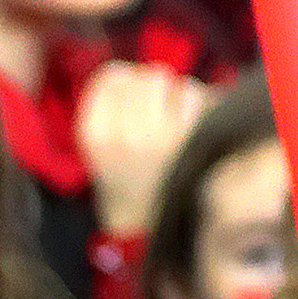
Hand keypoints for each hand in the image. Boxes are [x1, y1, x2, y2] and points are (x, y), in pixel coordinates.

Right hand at [76, 62, 214, 242]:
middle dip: (156, 89)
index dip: (127, 81)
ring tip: (176, 124)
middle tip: (157, 114)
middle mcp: (123, 133)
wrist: (146, 226)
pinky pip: (198, 98)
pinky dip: (203, 107)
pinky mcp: (190, 143)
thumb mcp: (99, 143)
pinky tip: (193, 129)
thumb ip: (109, 104)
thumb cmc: (124, 178)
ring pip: (177, 83)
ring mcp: (158, 138)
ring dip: (181, 97)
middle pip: (147, 75)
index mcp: (94, 132)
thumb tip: (136, 72)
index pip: (112, 75)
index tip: (132, 99)